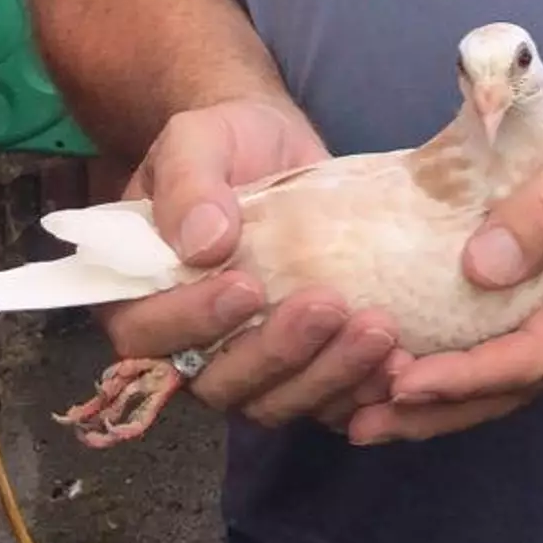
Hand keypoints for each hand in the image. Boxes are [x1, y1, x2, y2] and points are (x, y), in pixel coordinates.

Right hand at [103, 98, 398, 428]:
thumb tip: (204, 243)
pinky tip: (399, 359)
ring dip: (328, 375)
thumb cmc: (226, 142)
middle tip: (329, 305)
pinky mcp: (303, 368)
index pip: (149, 333)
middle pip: (220, 384)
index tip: (246, 288)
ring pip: (277, 402)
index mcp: (143, 295)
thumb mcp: (198, 140)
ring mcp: (249, 365)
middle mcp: (189, 346)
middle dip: (277, 353)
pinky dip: (362, 390)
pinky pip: (326, 403)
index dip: (194, 321)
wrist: (280, 146)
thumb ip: (189, 184)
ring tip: (379, 329)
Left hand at [348, 25, 542, 445]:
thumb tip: (481, 272)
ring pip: (498, 369)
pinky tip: (389, 361)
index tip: (406, 383)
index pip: (541, 353)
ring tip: (364, 417)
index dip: (473, 376)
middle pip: (514, 383)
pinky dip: (442, 352)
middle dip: (441, 410)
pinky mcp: (534, 281)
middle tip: (365, 427)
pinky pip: (486, 331)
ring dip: (435, 397)